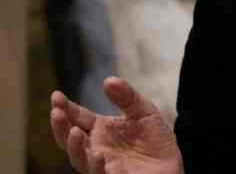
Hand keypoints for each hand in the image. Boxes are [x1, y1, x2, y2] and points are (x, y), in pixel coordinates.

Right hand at [50, 77, 182, 173]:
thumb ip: (127, 96)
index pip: (77, 117)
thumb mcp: (144, 111)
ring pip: (80, 159)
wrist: (170, 164)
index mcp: (100, 129)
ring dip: (75, 146)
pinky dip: (96, 166)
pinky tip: (97, 155)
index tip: (56, 96)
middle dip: (61, 125)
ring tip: (75, 131)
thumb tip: (108, 80)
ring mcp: (102, 164)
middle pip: (70, 138)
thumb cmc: (154, 139)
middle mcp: (95, 147)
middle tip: (56, 112)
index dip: (65, 107)